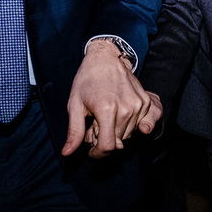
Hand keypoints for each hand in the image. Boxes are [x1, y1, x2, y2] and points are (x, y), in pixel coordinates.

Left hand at [62, 41, 162, 158]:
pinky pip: (137, 125)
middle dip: (104, 139)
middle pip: (118, 141)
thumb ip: (74, 131)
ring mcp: (138, 105)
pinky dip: (126, 124)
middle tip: (94, 124)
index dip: (98, 153)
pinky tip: (116, 113)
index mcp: (107, 110)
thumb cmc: (87, 80)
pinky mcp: (145, 102)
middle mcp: (127, 109)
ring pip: (127, 135)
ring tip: (104, 116)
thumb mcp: (74, 105)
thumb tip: (66, 153)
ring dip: (115, 132)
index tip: (91, 151)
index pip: (108, 146)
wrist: (105, 58)